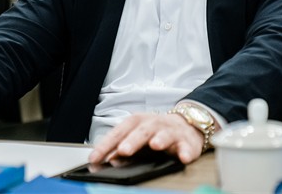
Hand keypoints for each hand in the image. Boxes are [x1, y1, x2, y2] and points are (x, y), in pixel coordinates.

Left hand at [88, 112, 203, 164]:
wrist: (186, 125)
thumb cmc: (156, 132)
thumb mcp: (137, 138)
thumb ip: (122, 148)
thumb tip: (107, 160)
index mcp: (137, 122)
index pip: (120, 132)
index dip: (106, 144)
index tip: (95, 158)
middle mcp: (153, 124)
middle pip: (142, 130)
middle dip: (133, 140)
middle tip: (123, 150)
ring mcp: (171, 132)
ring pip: (165, 134)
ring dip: (160, 139)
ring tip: (155, 145)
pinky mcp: (187, 141)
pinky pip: (187, 146)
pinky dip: (186, 151)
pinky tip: (184, 157)